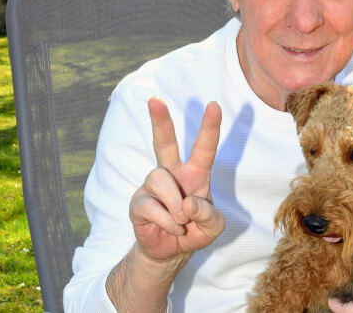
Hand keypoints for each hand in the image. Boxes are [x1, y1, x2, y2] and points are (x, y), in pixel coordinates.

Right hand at [129, 97, 224, 262]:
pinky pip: (152, 206)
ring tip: (182, 220)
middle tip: (155, 100)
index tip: (213, 105)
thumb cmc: (195, 229)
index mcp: (196, 172)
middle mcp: (172, 172)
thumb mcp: (214, 228)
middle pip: (164, 142)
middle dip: (160, 121)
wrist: (171, 251)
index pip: (204, 146)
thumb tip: (189, 204)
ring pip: (161, 180)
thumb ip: (210, 216)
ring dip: (176, 205)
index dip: (210, 126)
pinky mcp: (138, 202)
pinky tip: (172, 228)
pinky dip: (168, 222)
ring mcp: (153, 186)